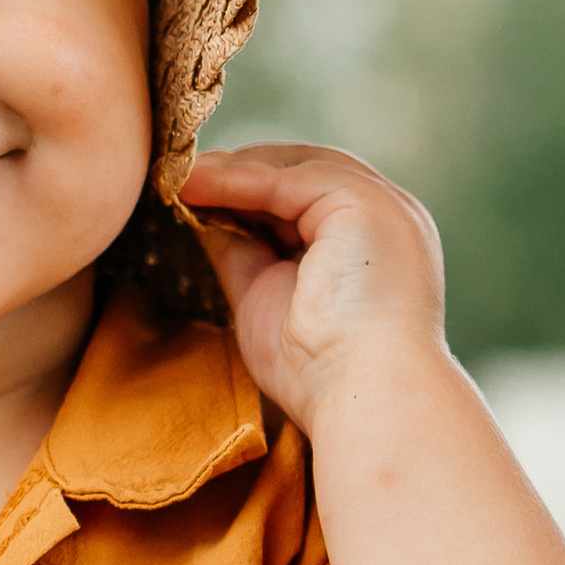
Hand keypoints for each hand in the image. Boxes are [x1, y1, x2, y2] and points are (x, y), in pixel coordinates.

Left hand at [182, 144, 449, 433]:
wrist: (365, 395)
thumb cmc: (320, 372)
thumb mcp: (265, 297)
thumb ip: (242, 252)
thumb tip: (205, 216)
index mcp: (372, 244)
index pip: (306, 200)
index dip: (250, 195)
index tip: (196, 198)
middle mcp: (386, 217)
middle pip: (303, 173)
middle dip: (239, 174)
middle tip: (179, 179)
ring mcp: (381, 205)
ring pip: (295, 168)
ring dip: (231, 170)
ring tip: (177, 178)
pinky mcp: (364, 201)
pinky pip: (288, 178)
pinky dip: (237, 179)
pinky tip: (194, 184)